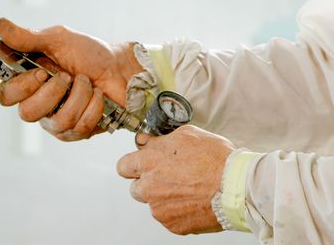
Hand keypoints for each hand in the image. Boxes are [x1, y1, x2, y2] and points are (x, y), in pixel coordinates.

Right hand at [0, 18, 143, 140]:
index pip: (6, 95)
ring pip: (57, 122)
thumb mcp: (59, 39)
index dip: (21, 87)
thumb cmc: (90, 54)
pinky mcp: (74, 132)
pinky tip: (97, 96)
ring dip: (79, 96)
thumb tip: (0, 25)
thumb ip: (28, 37)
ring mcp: (55, 119)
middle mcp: (37, 102)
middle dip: (53, 93)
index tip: (41, 72)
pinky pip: (78, 128)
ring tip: (87, 82)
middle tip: (67, 76)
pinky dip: (93, 106)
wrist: (121, 70)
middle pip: (26, 113)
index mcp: (28, 79)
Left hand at [116, 125, 234, 234]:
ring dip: (164, 198)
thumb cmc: (215, 159)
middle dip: (148, 183)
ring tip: (187, 190)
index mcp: (147, 163)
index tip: (142, 165)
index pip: (123, 166)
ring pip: (154, 203)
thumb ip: (158, 140)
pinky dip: (178, 211)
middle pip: (136, 188)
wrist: (237, 187)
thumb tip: (145, 141)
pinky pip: (169, 217)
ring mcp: (159, 208)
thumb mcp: (186, 135)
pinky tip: (194, 201)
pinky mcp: (172, 225)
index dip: (133, 165)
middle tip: (169, 178)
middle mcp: (148, 187)